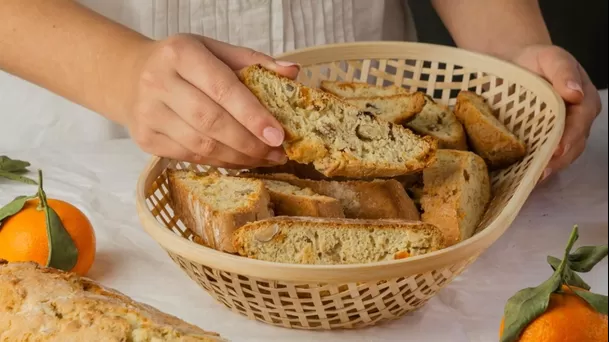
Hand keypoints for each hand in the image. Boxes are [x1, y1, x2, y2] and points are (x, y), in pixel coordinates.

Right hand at [126, 34, 299, 168]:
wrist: (130, 76)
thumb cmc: (181, 63)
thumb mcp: (214, 50)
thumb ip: (253, 61)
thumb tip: (293, 72)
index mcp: (181, 54)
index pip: (223, 89)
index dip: (253, 115)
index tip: (278, 135)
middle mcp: (158, 82)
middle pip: (212, 122)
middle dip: (250, 142)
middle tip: (277, 152)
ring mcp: (149, 114)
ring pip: (202, 145)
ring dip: (239, 156)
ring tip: (264, 158)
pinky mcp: (146, 139)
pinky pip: (191, 157)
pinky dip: (220, 161)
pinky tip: (239, 159)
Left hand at [510, 45, 601, 181]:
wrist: (516, 64)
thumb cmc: (535, 60)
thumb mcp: (550, 57)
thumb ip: (562, 71)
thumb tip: (575, 92)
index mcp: (584, 100)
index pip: (581, 122)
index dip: (570, 137)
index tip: (557, 149)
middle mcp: (578, 119)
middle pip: (574, 144)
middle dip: (559, 160)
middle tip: (542, 172)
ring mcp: (563, 131)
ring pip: (562, 154)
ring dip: (549, 167)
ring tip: (533, 179)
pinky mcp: (545, 138)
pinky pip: (545, 155)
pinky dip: (537, 165)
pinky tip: (525, 175)